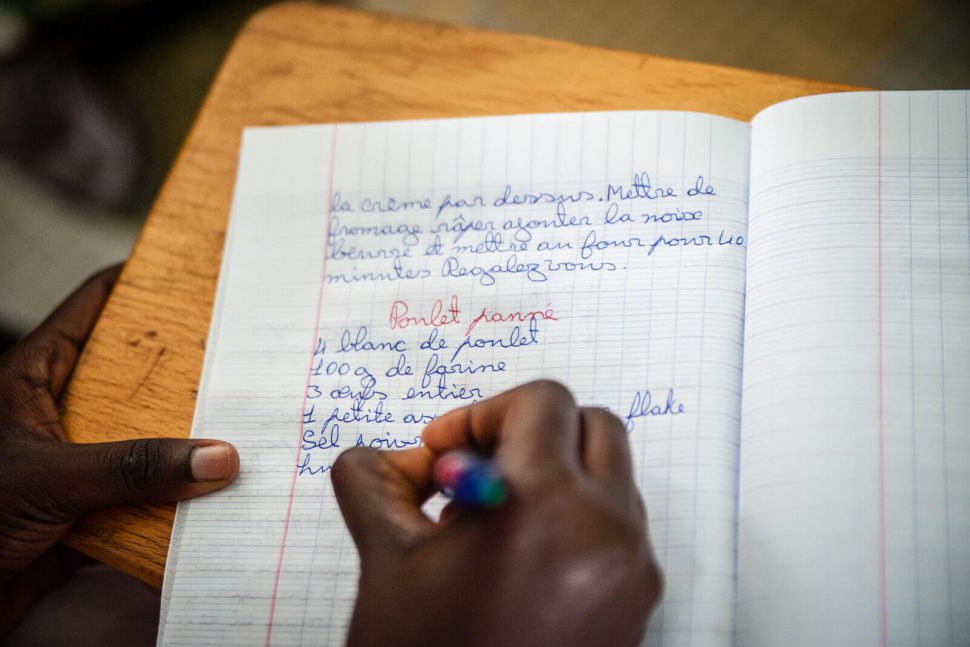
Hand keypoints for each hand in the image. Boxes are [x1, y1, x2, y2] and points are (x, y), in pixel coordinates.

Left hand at [0, 266, 239, 633]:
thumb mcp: (50, 478)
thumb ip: (133, 468)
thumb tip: (217, 457)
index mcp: (32, 379)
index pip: (89, 310)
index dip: (135, 285)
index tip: (190, 274)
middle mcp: (56, 414)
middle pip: (130, 376)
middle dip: (183, 370)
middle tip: (237, 357)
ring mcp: (73, 463)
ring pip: (142, 439)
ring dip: (185, 442)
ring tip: (242, 424)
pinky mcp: (85, 512)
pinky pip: (143, 497)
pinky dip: (176, 500)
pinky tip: (215, 494)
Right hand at [332, 380, 661, 646]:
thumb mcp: (385, 560)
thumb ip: (373, 478)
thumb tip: (392, 454)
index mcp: (544, 507)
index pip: (542, 402)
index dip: (482, 412)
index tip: (444, 448)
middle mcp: (607, 531)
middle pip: (592, 426)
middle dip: (530, 432)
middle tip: (475, 466)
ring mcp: (634, 568)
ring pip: (612, 474)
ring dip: (557, 473)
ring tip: (494, 518)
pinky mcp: (641, 600)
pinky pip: (621, 524)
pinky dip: (579, 516)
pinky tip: (524, 555)